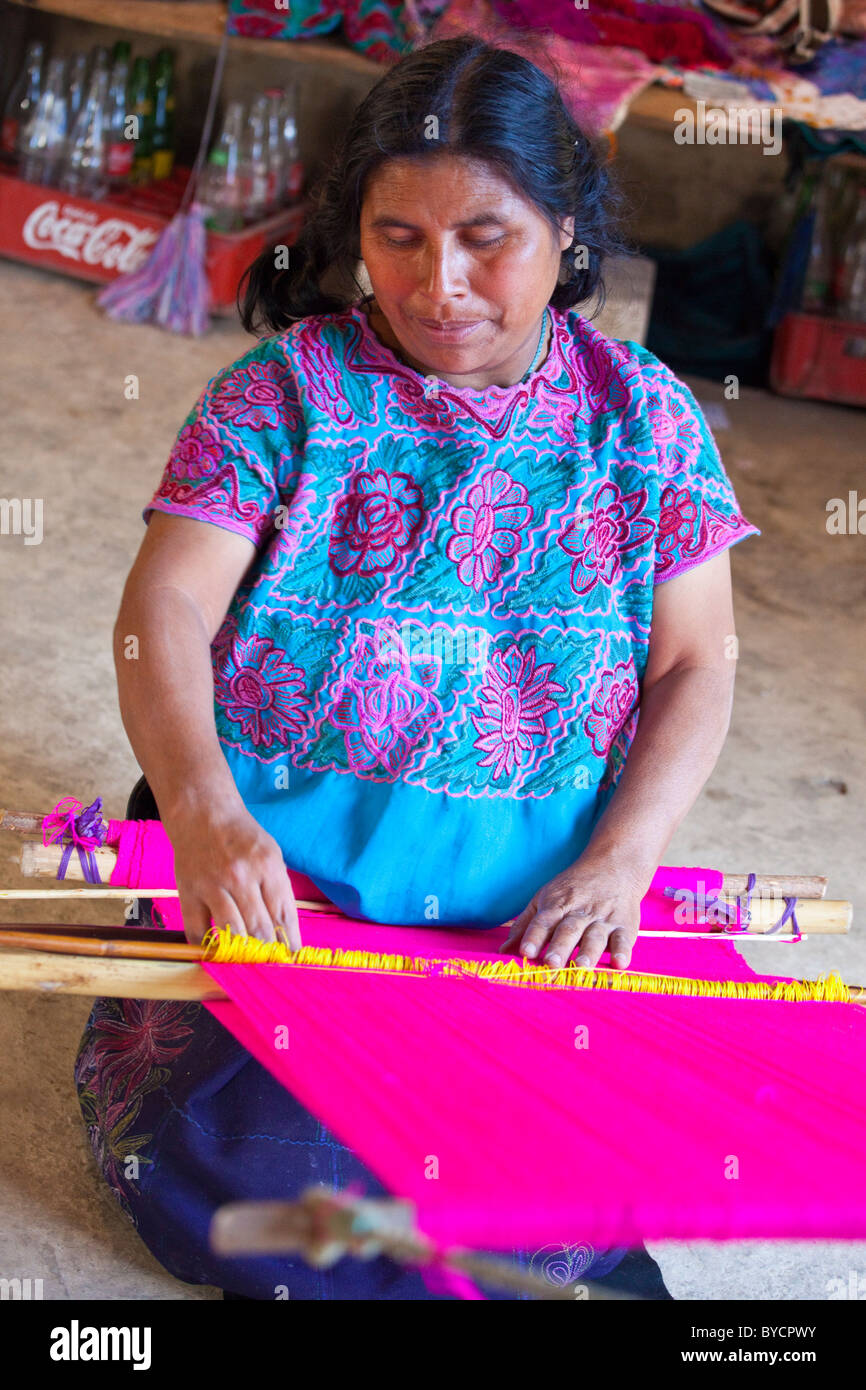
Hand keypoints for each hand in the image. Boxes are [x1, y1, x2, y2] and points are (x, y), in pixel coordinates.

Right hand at [166, 805, 300, 948]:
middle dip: (268, 949)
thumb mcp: (271, 854)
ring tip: (248, 956)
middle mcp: (240, 877)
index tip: (291, 956)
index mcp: (266, 865)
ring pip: (232, 933)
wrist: (202, 814)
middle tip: (270, 958)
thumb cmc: (242, 837)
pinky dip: (207, 946)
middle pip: (260, 928)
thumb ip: (278, 889)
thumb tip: (285, 930)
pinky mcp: (188, 893)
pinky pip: (197, 932)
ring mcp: (212, 886)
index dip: (290, 941)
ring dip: (243, 951)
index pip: (284, 914)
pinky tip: (217, 948)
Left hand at [499, 855, 645, 970]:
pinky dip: (623, 951)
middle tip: (552, 964)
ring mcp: (603, 919)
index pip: (542, 922)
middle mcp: (579, 912)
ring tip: (581, 967)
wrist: (614, 866)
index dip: (534, 937)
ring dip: (588, 953)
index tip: (525, 952)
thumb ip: (525, 926)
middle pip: (568, 930)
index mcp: (556, 905)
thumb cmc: (572, 889)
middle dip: (560, 947)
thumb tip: (503, 951)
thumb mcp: (544, 899)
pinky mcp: (625, 925)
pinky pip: (624, 939)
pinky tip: (619, 964)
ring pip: (595, 936)